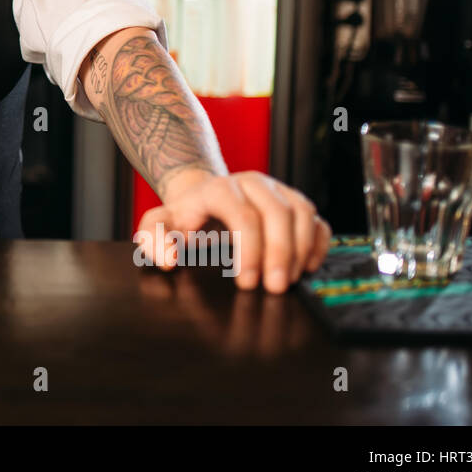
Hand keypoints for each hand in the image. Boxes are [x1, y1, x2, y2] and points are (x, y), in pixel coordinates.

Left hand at [133, 169, 331, 293]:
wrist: (201, 197)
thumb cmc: (183, 216)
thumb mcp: (159, 225)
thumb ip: (153, 240)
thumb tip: (168, 259)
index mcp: (218, 188)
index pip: (242, 215)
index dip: (249, 250)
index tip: (246, 283)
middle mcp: (252, 183)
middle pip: (277, 212)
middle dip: (280, 253)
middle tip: (275, 288)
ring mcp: (277, 189)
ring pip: (302, 212)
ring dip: (301, 249)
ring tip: (290, 280)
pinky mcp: (294, 201)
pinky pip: (316, 218)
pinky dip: (318, 243)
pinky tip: (308, 267)